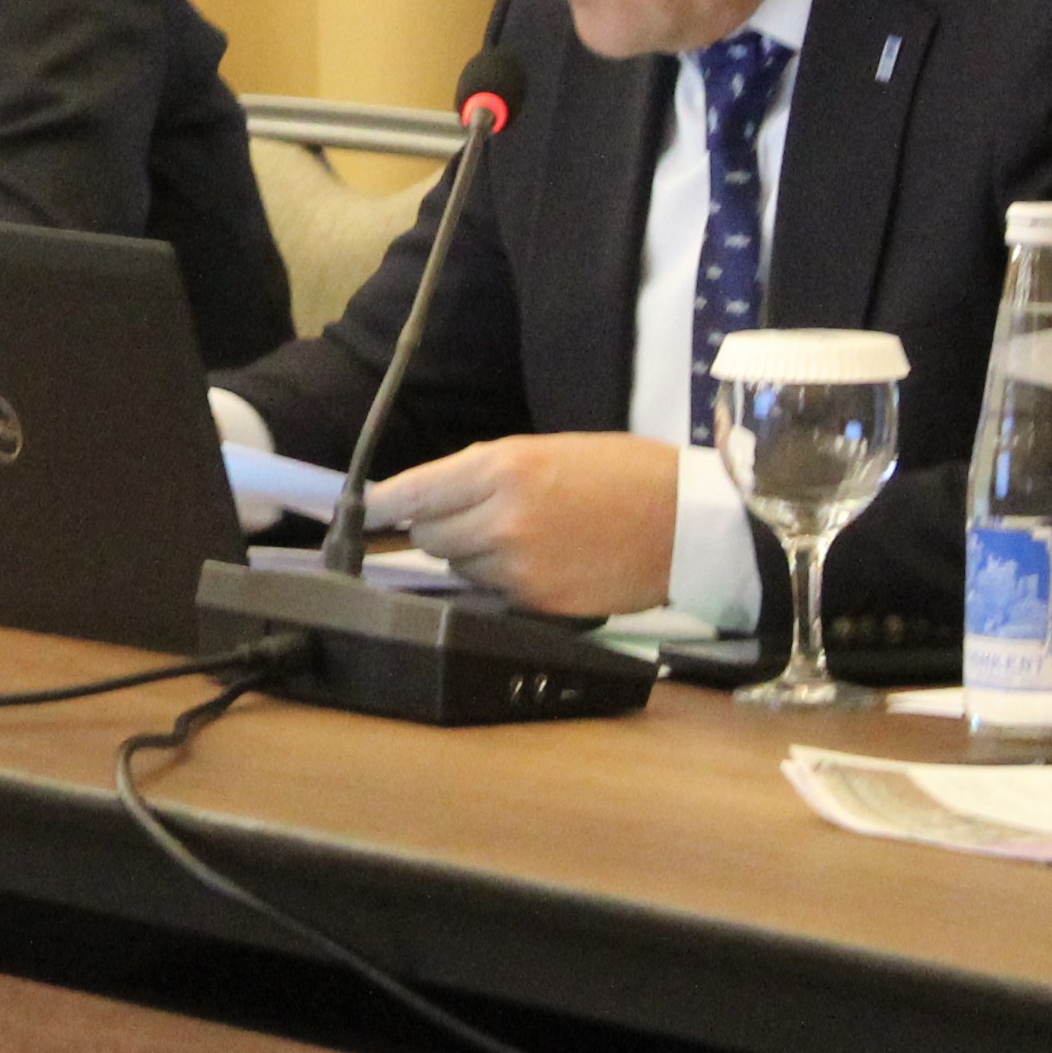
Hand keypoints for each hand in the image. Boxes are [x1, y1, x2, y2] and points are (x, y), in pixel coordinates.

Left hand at [366, 432, 683, 616]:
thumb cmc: (626, 475)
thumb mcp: (550, 449)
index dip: (383, 505)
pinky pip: (492, 593)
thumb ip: (487, 472)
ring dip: (470, 555)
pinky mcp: (537, 603)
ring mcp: (518, 566)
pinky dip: (500, 581)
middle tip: (468, 517)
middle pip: (428, 536)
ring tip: (516, 538)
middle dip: (438, 527)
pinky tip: (535, 562)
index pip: (414, 493)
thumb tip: (433, 495)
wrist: (687, 526)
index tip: (365, 510)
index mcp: (503, 467)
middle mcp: (502, 518)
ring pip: (458, 568)